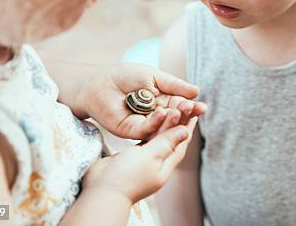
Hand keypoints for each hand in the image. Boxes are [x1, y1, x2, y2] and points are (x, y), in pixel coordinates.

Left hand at [76, 63, 205, 139]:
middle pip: (174, 119)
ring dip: (173, 119)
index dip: (191, 108)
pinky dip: (156, 122)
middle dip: (184, 114)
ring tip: (182, 110)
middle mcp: (156, 116)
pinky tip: (162, 112)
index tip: (202, 108)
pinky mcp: (130, 131)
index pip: (180, 107)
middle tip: (194, 109)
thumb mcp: (154, 77)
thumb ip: (173, 85)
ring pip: (163, 127)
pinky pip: (146, 129)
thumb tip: (196, 91)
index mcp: (163, 102)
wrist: (99, 82)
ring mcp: (144, 125)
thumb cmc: (125, 76)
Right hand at [82, 117, 197, 203]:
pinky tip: (151, 120)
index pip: (181, 142)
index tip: (194, 111)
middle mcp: (158, 163)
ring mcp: (145, 160)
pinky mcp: (132, 156)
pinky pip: (146, 139)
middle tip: (183, 104)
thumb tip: (185, 132)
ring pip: (158, 138)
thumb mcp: (149, 157)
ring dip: (164, 124)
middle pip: (171, 138)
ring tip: (169, 108)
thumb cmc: (126, 176)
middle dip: (177, 122)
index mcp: (166, 165)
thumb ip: (166, 143)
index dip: (187, 126)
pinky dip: (150, 129)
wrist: (102, 192)